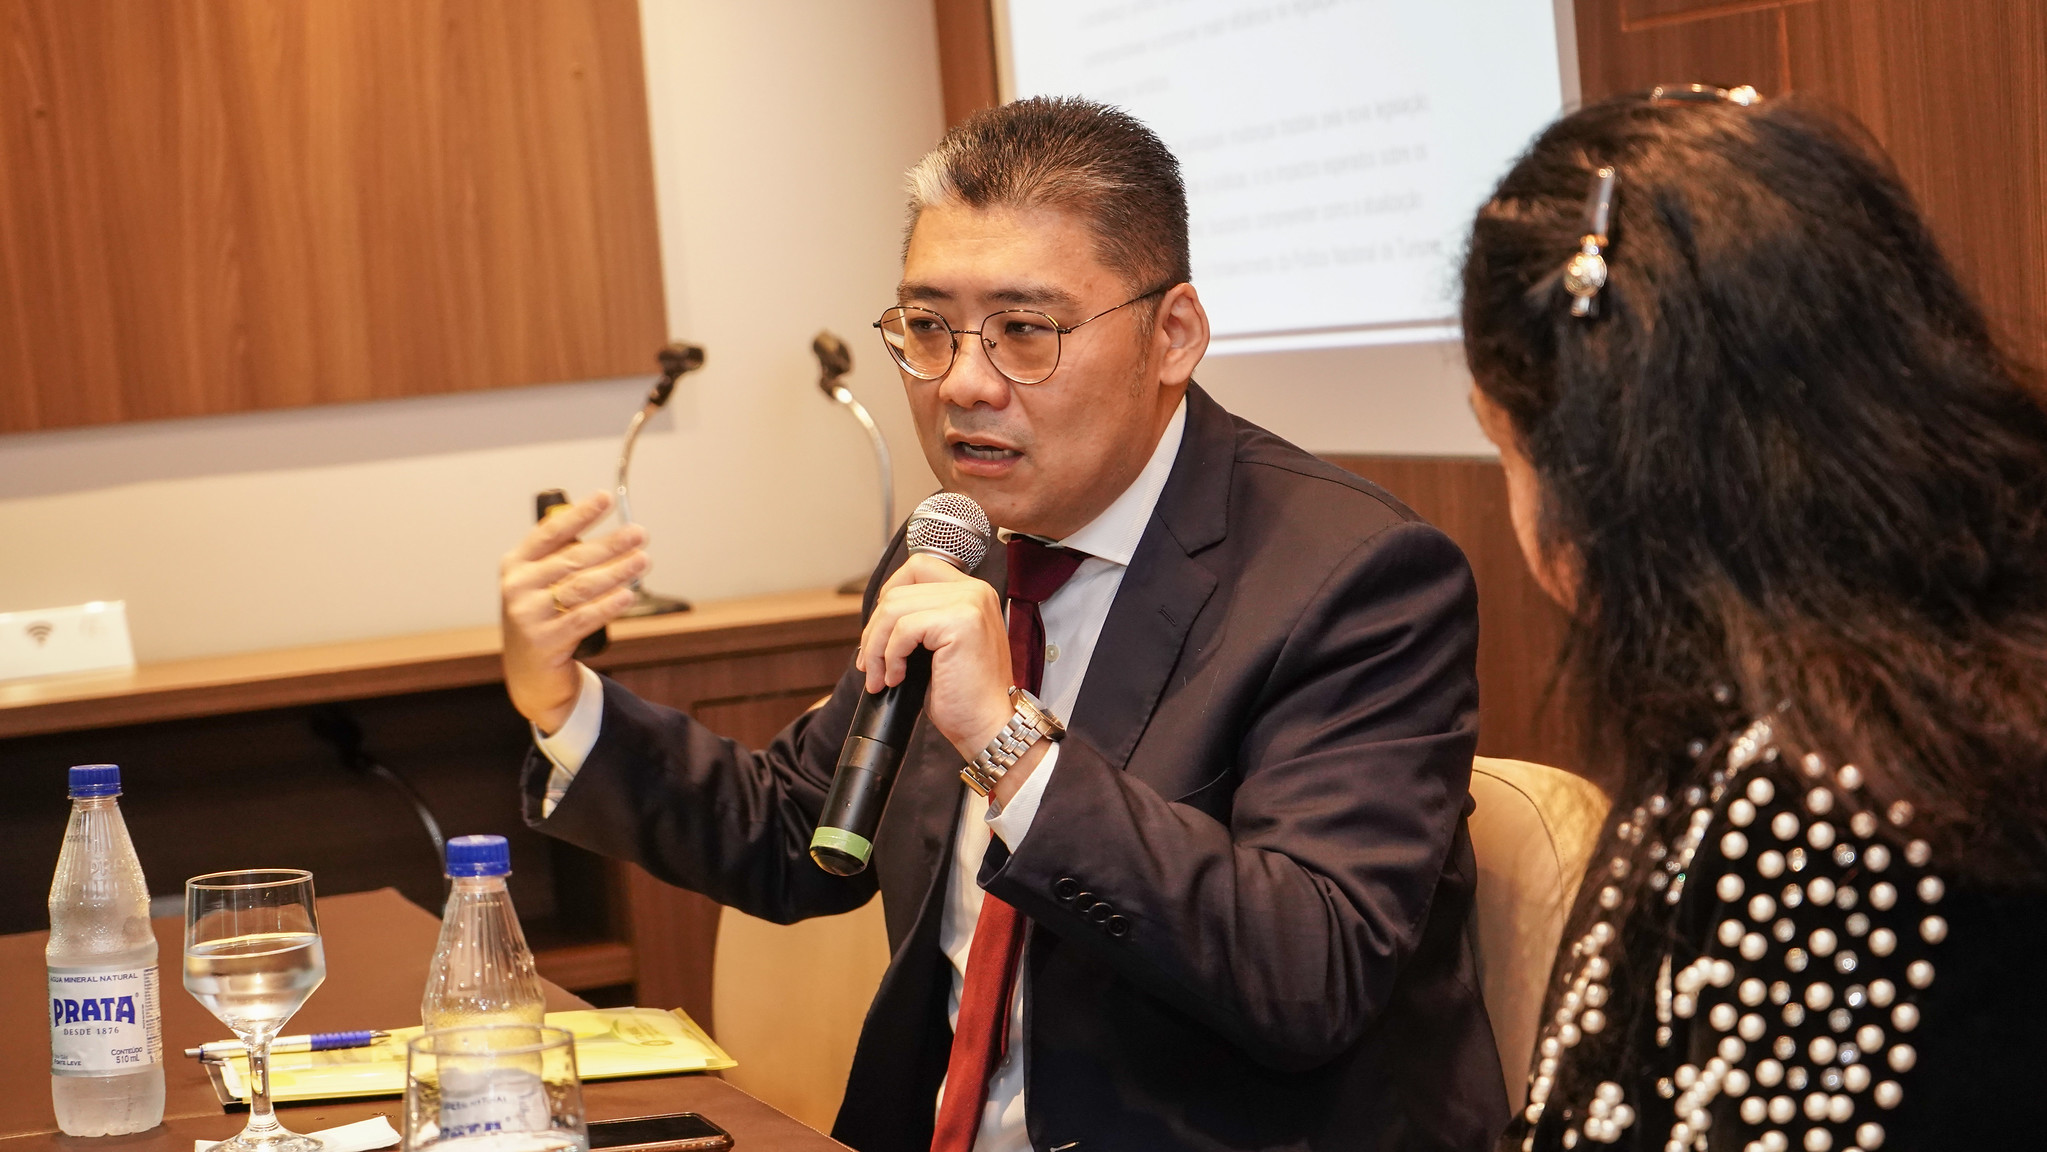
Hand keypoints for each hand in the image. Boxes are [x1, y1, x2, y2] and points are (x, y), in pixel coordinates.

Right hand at [500, 491, 648, 732]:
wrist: (531, 674)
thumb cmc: (545, 618)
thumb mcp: (543, 585)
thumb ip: (565, 559)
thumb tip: (618, 535)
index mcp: (516, 564)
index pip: (550, 532)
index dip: (580, 514)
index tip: (606, 498)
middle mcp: (517, 587)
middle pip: (572, 559)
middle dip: (611, 545)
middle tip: (640, 534)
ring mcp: (527, 615)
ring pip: (581, 587)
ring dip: (617, 572)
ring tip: (643, 561)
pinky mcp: (544, 641)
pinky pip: (584, 618)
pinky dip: (608, 605)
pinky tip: (629, 594)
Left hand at [857, 553, 1014, 760]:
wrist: (988, 725)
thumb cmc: (964, 695)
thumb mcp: (940, 647)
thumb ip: (920, 620)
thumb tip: (878, 617)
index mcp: (972, 592)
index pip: (917, 567)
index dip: (888, 596)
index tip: (879, 634)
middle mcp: (974, 590)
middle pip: (899, 588)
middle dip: (874, 629)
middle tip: (870, 664)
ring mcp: (969, 603)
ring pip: (894, 608)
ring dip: (876, 646)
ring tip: (880, 676)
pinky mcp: (959, 622)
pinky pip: (903, 629)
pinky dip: (890, 656)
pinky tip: (897, 678)